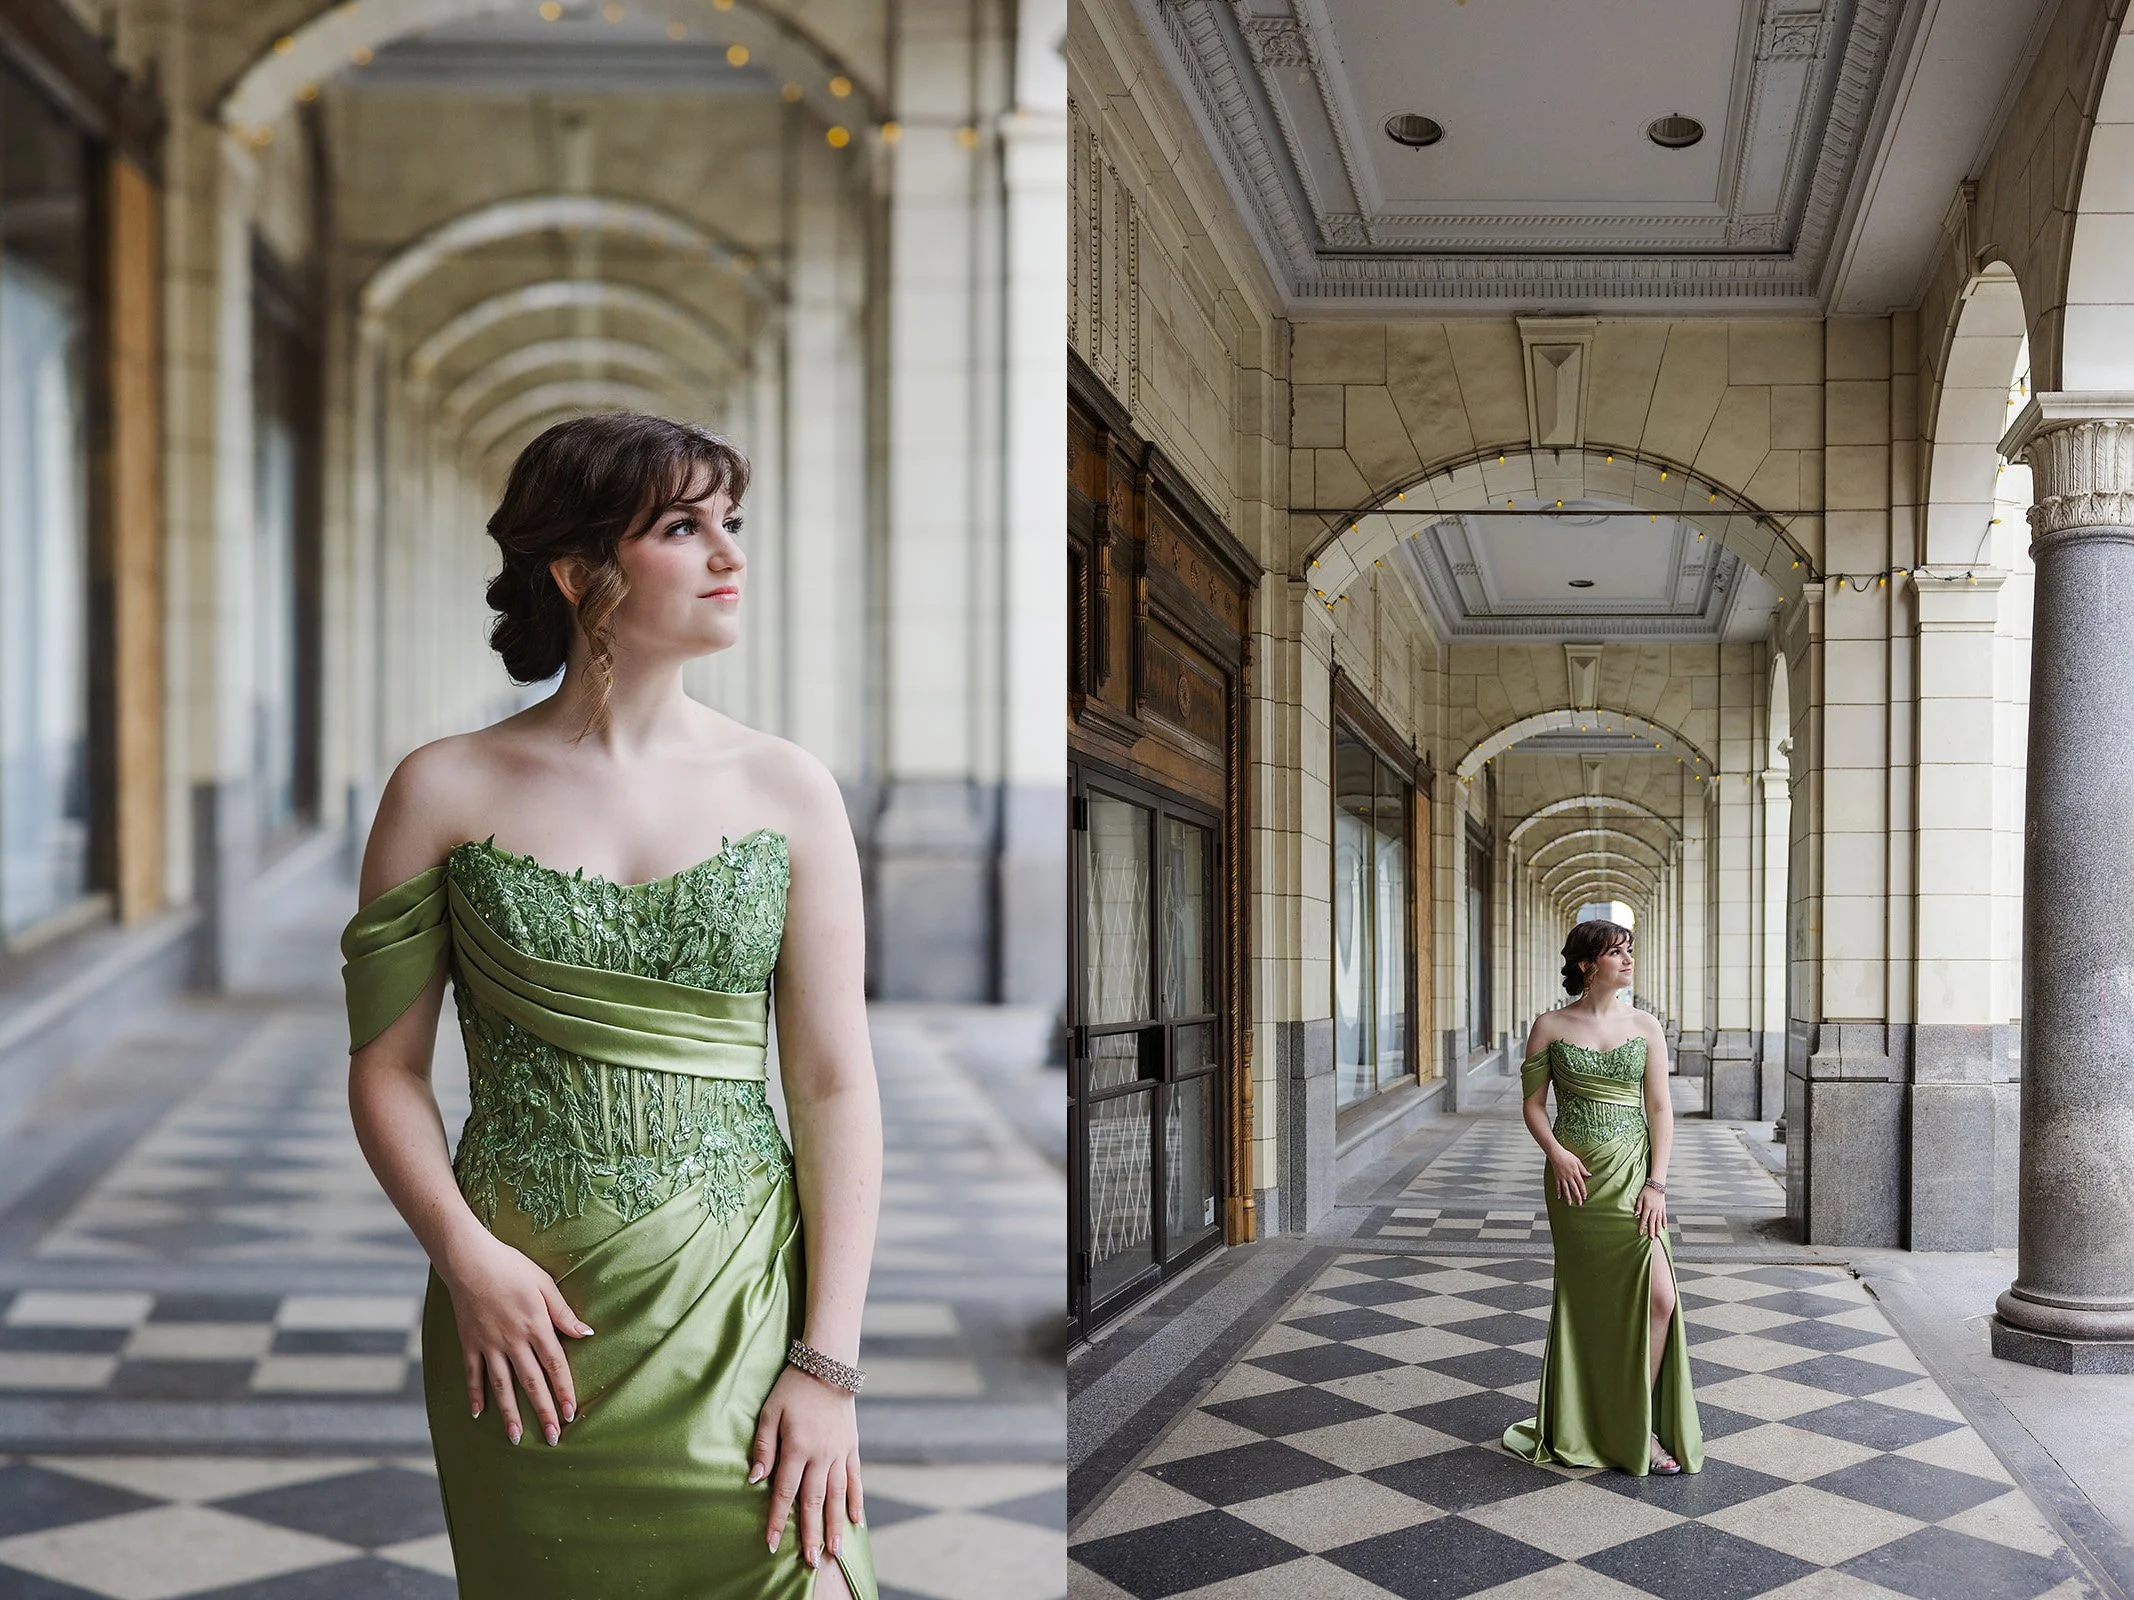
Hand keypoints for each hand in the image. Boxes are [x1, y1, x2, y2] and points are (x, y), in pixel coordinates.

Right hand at [440, 1230, 593, 1446]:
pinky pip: (473, 1374)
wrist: (470, 1260)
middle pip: (532, 1382)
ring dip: (510, 1414)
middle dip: (543, 1411)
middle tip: (552, 1438)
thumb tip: (586, 1334)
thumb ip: (564, 1313)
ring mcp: (489, 1344)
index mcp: (536, 1326)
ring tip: (517, 1439)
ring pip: (502, 1386)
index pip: (555, 1366)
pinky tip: (479, 1414)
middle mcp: (513, 1341)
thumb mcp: (545, 1284)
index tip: (572, 1414)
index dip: (564, 1391)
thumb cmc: (512, 1267)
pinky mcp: (469, 1343)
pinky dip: (475, 1394)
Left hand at [752, 1364, 863, 1569]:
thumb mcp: (769, 1412)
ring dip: (835, 1525)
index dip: (778, 1520)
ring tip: (834, 1551)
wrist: (828, 1366)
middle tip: (810, 1562)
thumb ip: (763, 1447)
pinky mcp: (852, 1447)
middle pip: (814, 1501)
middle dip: (811, 1533)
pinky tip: (855, 1521)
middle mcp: (820, 1455)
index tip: (772, 1543)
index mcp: (797, 1447)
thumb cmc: (792, 1389)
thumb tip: (755, 1480)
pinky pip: (855, 1479)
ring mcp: (839, 1453)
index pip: (784, 1492)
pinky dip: (856, 1501)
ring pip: (837, 1495)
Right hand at [1547, 1145, 1590, 1204]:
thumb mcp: (1578, 1161)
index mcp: (1575, 1172)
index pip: (1581, 1184)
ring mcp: (1562, 1177)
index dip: (1583, 1191)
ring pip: (1566, 1189)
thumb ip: (1583, 1169)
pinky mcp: (1557, 1177)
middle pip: (1574, 1188)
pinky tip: (1559, 1197)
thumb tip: (1589, 1175)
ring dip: (1568, 1197)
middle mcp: (1569, 1176)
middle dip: (1577, 1196)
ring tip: (1569, 1203)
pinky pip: (1558, 1186)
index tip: (1585, 1197)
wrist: (1556, 1153)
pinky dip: (1558, 1192)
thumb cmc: (1567, 1156)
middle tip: (1579, 1203)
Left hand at [1635, 1181, 1667, 1238]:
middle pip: (1652, 1221)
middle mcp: (1654, 1209)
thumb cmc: (1647, 1191)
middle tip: (1651, 1238)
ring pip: (1659, 1220)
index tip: (1640, 1232)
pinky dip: (1664, 1222)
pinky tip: (1664, 1228)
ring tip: (1658, 1235)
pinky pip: (1664, 1216)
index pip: (1644, 1218)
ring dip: (1658, 1228)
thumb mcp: (1640, 1197)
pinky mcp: (1663, 1208)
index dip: (1642, 1226)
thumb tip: (1636, 1215)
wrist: (1657, 1185)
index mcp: (1648, 1207)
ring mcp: (1660, 1209)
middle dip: (1652, 1230)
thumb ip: (1638, 1206)